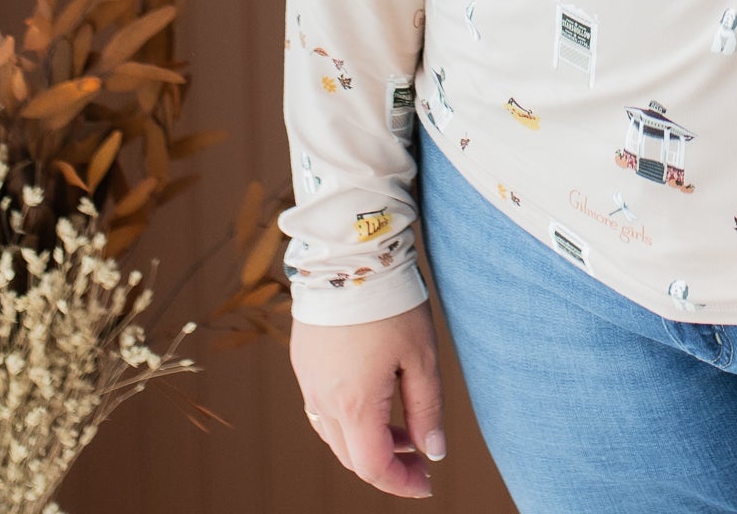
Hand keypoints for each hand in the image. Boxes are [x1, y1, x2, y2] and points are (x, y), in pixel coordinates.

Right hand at [291, 301, 445, 498]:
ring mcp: (308, 381)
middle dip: (388, 463)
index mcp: (354, 404)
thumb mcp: (422, 356)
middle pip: (352, 456)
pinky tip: (374, 399)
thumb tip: (433, 452)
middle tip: (421, 456)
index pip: (373, 466)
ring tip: (404, 426)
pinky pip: (322, 407)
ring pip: (335, 434)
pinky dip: (349, 417)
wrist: (349, 255)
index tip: (426, 483)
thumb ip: (427, 409)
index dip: (401, 482)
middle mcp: (323, 400)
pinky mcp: (303, 362)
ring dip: (368, 440)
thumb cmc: (392, 303)